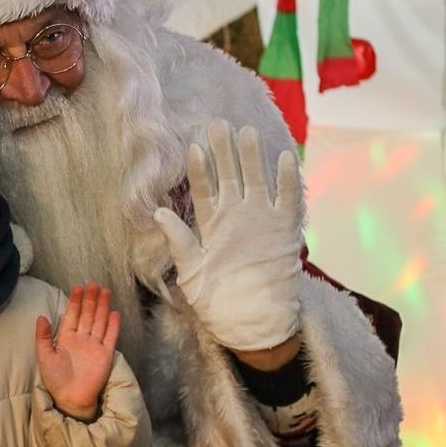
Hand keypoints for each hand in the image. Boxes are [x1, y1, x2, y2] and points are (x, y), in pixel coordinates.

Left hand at [35, 282, 119, 420]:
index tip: (78, 287)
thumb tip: (41, 317)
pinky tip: (115, 313)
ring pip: (99, 321)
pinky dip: (113, 326)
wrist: (70, 398)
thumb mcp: (44, 356)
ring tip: (106, 291)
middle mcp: (82, 339)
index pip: (72, 315)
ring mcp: (94, 346)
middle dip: (91, 299)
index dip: (75, 301)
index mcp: (66, 338)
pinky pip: (110, 337)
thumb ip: (43, 337)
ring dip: (102, 307)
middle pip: (88, 315)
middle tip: (94, 284)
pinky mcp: (105, 355)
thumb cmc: (55, 379)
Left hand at [153, 121, 303, 352]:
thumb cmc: (216, 301)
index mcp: (212, 224)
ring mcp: (261, 220)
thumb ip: (178, 242)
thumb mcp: (190, 272)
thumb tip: (158, 212)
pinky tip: (283, 157)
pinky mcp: (284, 230)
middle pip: (230, 176)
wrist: (251, 323)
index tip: (192, 147)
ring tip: (246, 131)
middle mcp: (236, 216)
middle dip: (224, 151)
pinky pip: (287, 199)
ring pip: (256, 180)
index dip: (199, 169)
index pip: (203, 189)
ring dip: (252, 157)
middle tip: (218, 124)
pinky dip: (286, 180)